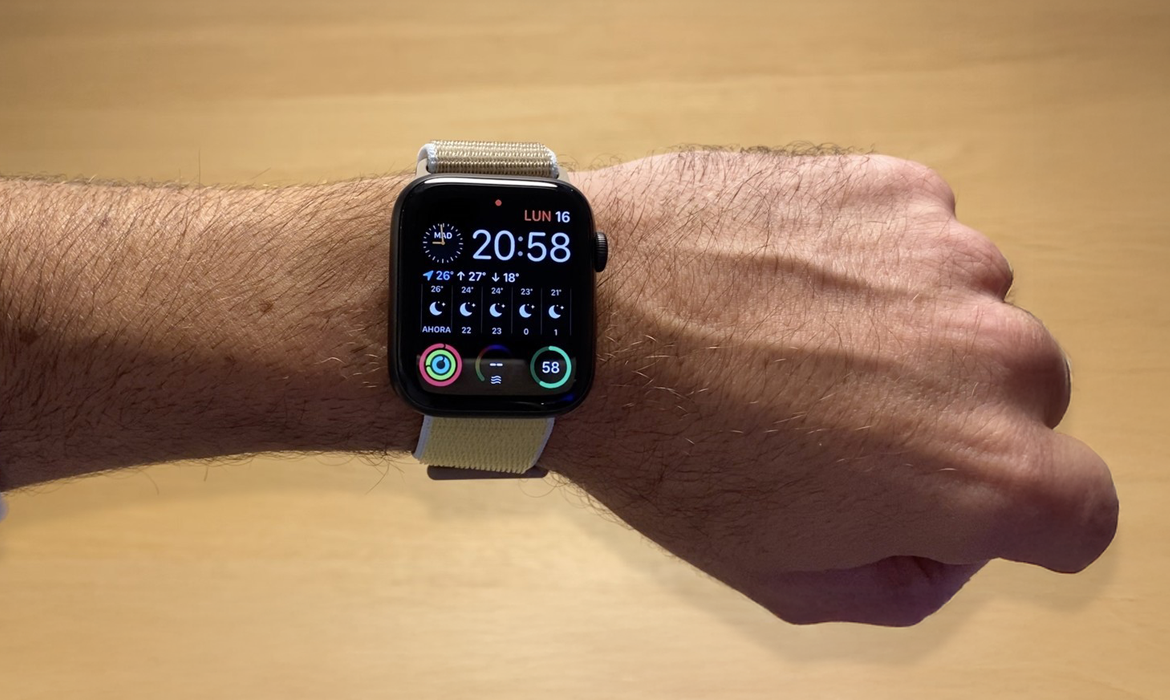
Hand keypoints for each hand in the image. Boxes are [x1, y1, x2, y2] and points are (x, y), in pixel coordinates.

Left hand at [546, 150, 1117, 625]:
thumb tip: (944, 547)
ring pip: (969, 315)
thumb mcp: (785, 575)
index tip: (962, 503)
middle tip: (846, 423)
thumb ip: (901, 583)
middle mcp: (993, 353)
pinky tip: (789, 288)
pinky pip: (917, 245)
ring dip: (912, 336)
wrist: (582, 316)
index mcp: (984, 470)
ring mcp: (948, 256)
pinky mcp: (896, 187)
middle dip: (956, 423)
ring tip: (799, 346)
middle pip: (1027, 404)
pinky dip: (872, 267)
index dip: (1020, 518)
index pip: (1080, 510)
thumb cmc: (666, 447)